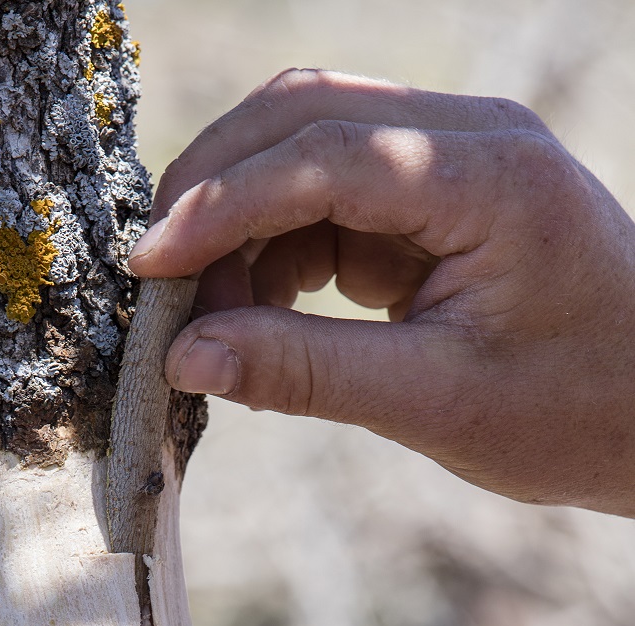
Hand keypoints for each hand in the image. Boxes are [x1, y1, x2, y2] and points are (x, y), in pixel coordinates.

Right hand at [128, 69, 634, 516]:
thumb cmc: (573, 412)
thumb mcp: (436, 403)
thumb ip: (306, 374)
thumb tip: (186, 358)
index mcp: (489, 175)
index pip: (324, 155)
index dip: (221, 206)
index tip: (149, 269)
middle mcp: (468, 138)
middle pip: (304, 117)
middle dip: (216, 193)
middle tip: (159, 287)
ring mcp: (449, 160)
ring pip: (304, 151)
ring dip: (241, 227)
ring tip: (214, 323)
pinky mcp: (431, 198)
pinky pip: (326, 199)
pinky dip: (276, 251)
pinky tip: (260, 317)